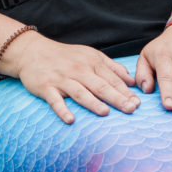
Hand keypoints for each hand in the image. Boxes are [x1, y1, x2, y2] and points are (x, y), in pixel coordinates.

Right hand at [2, 31, 141, 123]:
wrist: (33, 51)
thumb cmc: (66, 56)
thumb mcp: (91, 55)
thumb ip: (112, 67)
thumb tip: (132, 81)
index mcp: (92, 62)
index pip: (112, 79)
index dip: (126, 91)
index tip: (138, 103)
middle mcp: (78, 70)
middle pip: (100, 86)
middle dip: (116, 98)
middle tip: (131, 109)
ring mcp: (62, 79)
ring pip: (80, 92)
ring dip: (93, 103)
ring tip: (105, 112)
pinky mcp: (46, 87)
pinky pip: (55, 100)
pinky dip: (62, 110)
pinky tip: (70, 120)